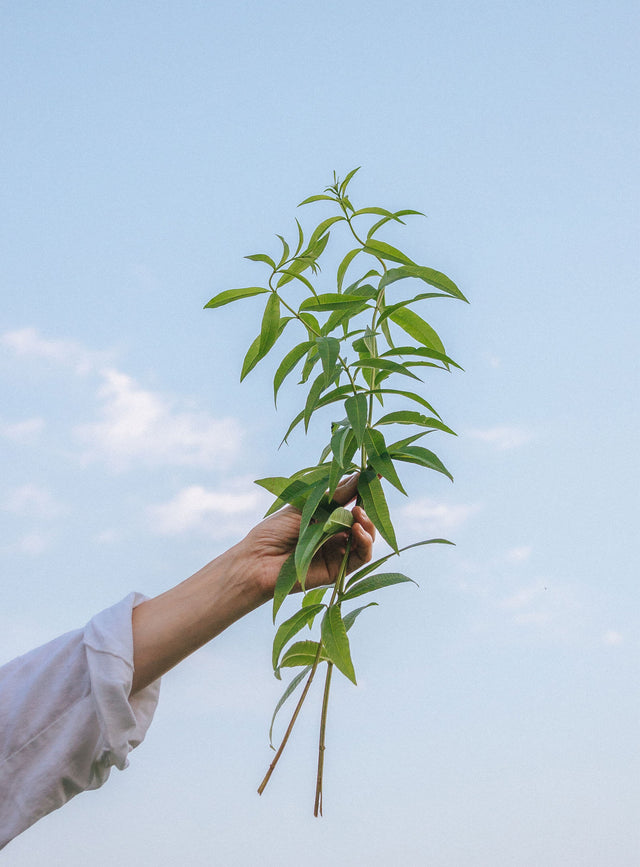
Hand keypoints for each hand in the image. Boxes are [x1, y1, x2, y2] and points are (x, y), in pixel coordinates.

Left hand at [241, 474, 375, 597]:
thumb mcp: (307, 506)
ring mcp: (337, 553)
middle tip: (362, 498)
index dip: (362, 489)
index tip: (374, 473)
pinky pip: (362, 557)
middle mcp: (333, 535)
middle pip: (361, 521)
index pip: (350, 502)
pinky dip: (365, 542)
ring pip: (366, 539)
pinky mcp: (339, 570)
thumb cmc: (274, 531)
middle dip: (366, 507)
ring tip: (358, 514)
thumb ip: (336, 495)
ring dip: (367, 525)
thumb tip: (360, 475)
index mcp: (324, 518)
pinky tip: (357, 530)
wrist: (257, 561)